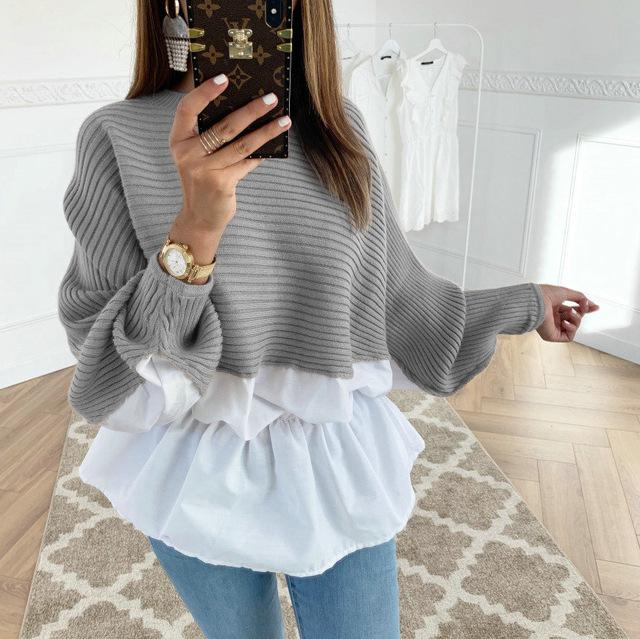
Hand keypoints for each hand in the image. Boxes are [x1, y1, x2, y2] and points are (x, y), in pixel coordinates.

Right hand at [169, 74, 291, 233]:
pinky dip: (261, 153)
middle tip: (271, 98)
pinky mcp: (221, 184)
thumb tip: (245, 107)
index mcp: (178, 140)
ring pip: (241, 145)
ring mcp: (204, 170)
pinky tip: (276, 144)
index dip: (205, 92)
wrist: (200, 217)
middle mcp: (188, 154)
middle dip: (251, 110)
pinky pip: (247, 163)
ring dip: (266, 131)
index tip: (225, 78)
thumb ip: (209, 135)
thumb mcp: (197, 155)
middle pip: (224, 127)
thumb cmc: (202, 179)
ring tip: (284, 120)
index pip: (187, 108)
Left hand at [536, 284, 599, 341]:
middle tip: (582, 307)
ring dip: (576, 319)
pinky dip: (571, 329)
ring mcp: (553, 327)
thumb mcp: (566, 293)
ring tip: (569, 313)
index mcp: (554, 308)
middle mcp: (553, 318)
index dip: (585, 309)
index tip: (596, 307)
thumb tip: (591, 304)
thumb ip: (580, 298)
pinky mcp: (552, 336)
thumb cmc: (545, 295)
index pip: (573, 311)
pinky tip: (565, 322)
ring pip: (574, 327)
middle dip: (581, 313)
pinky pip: (569, 337)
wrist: (536, 301)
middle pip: (575, 319)